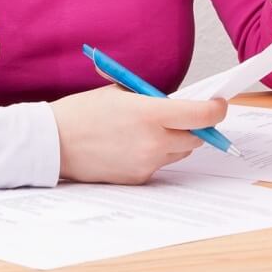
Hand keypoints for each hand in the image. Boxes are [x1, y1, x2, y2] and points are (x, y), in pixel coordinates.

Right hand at [52, 88, 226, 184]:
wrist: (53, 143)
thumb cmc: (82, 113)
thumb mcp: (119, 93)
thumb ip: (152, 99)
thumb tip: (178, 103)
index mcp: (149, 113)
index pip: (201, 115)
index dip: (216, 109)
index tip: (218, 104)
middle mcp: (153, 141)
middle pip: (196, 137)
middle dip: (195, 126)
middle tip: (185, 116)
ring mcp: (146, 163)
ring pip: (180, 152)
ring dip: (175, 141)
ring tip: (148, 130)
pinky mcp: (138, 178)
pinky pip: (160, 165)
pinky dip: (155, 155)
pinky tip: (131, 146)